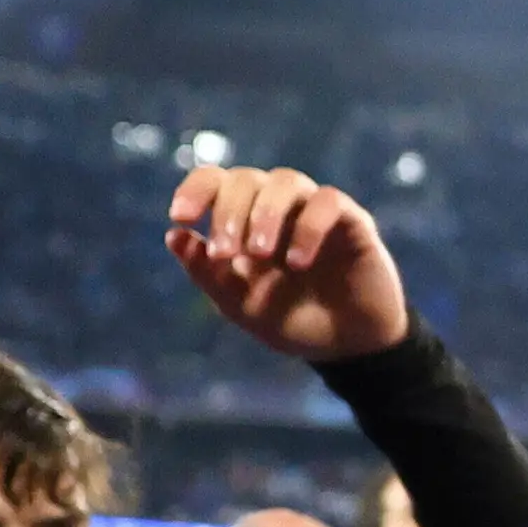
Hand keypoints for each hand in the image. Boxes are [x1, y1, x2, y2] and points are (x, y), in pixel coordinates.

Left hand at [167, 167, 409, 364]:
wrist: (348, 347)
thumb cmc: (293, 322)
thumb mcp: (242, 305)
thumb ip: (209, 274)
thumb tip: (174, 237)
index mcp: (245, 219)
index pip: (216, 182)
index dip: (195, 191)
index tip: (180, 217)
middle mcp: (279, 207)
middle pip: (246, 179)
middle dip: (229, 213)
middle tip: (227, 254)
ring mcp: (315, 211)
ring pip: (286, 181)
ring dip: (265, 214)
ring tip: (260, 255)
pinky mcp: (352, 221)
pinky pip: (328, 202)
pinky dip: (308, 228)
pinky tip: (296, 262)